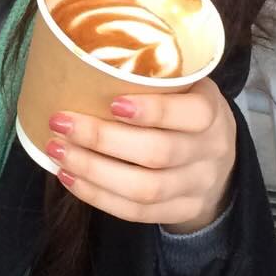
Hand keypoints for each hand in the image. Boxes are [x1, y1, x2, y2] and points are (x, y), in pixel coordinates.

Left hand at [45, 78, 237, 232]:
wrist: (218, 162)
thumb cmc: (184, 112)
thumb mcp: (184, 87)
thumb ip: (151, 79)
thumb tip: (82, 62)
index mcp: (212, 112)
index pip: (192, 114)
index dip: (153, 111)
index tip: (112, 103)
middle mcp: (210, 152)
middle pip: (157, 153)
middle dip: (103, 140)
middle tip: (61, 122)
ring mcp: (197, 187)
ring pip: (144, 188)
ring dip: (93, 171)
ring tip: (57, 151)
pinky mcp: (181, 212)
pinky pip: (136, 212)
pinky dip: (98, 196)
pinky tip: (69, 177)